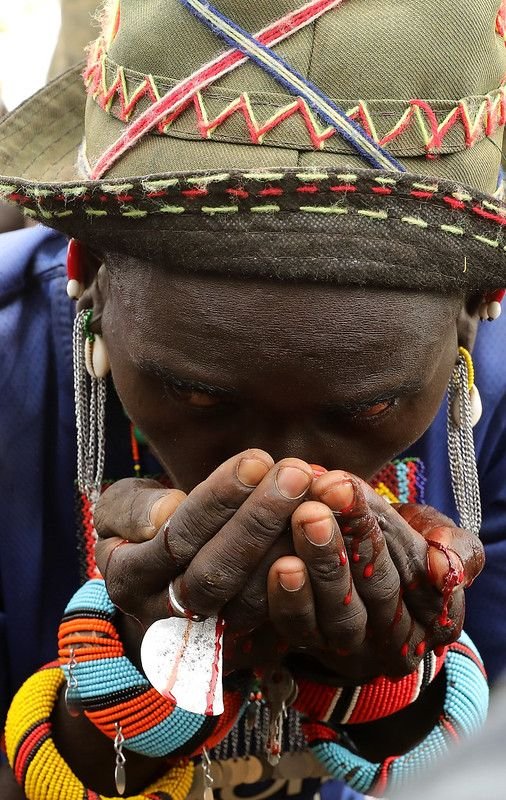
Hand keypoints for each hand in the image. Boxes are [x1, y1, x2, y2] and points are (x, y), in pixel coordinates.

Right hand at [94, 450, 313, 636]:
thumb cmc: (142, 528)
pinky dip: (305, 573)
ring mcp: (207, 636)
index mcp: (128, 580)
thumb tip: (166, 514)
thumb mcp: (119, 510)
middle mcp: (164, 616)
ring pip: (251, 599)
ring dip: (287, 545)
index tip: (255, 460)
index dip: (217, 500)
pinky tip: (325, 530)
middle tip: (295, 473)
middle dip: (259, 520)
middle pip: (217, 574)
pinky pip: (278, 615)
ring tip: (316, 497)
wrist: (161, 580)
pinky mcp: (245, 644)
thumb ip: (132, 508)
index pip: (176, 538)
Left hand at [255, 471, 483, 679]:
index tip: (352, 487)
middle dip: (354, 535)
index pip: (419, 574)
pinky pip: (298, 627)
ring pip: (338, 611)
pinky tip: (278, 561)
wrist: (356, 559)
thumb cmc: (399, 542)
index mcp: (438, 616)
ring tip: (304, 516)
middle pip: (378, 588)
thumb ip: (455, 548)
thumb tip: (442, 563)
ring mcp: (352, 646)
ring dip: (321, 561)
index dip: (386, 529)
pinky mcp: (310, 645)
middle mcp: (398, 642)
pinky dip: (288, 595)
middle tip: (328, 491)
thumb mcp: (437, 536)